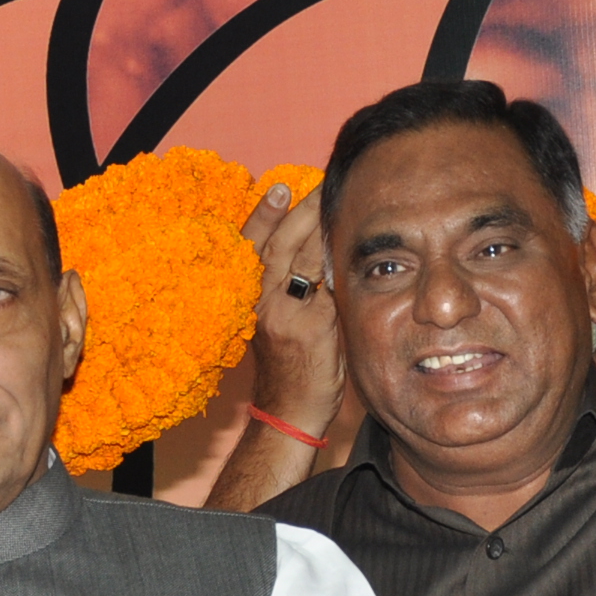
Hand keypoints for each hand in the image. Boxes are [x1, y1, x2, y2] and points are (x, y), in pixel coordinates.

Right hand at [245, 180, 340, 431]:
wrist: (290, 413)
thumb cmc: (291, 369)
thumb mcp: (280, 323)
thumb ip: (295, 290)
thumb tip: (319, 248)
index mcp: (249, 300)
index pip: (252, 248)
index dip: (264, 216)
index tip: (279, 189)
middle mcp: (261, 304)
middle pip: (274, 245)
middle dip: (295, 211)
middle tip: (313, 182)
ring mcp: (283, 315)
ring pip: (298, 258)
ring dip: (316, 225)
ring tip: (330, 198)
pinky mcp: (309, 327)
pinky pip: (323, 283)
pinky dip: (333, 257)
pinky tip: (346, 240)